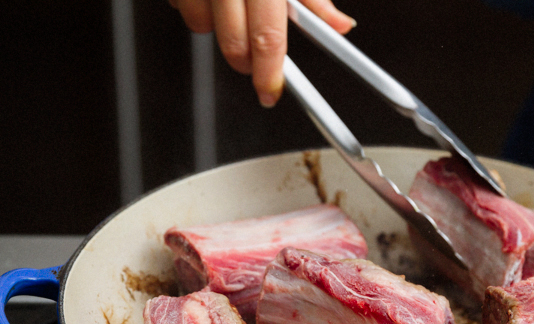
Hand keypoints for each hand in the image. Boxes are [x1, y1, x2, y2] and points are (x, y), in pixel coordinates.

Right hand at [169, 0, 355, 106]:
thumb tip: (340, 25)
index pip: (267, 34)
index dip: (269, 71)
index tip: (270, 90)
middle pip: (232, 42)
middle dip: (244, 60)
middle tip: (254, 57)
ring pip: (199, 26)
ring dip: (216, 27)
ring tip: (230, 3)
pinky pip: (179, 3)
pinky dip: (193, 5)